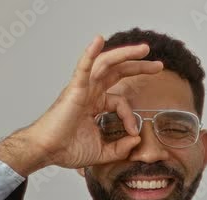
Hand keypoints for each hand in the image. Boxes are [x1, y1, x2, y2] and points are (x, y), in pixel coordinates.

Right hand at [0, 35, 163, 175]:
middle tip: (158, 65)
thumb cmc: (67, 149)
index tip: (133, 133)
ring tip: (144, 49)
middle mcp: (89, 92)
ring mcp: (82, 88)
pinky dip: (90, 53)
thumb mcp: (102, 152)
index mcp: (94, 104)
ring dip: (126, 54)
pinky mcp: (74, 90)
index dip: (130, 116)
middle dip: (139, 66)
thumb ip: (120, 148)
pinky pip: (83, 67)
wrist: (48, 152)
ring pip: (106, 63)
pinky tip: (98, 40)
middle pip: (117, 71)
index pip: (120, 102)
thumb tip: (137, 140)